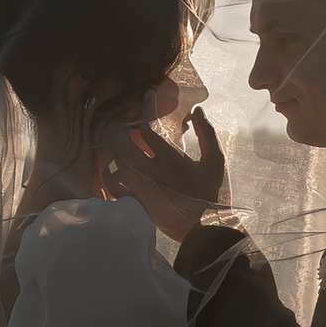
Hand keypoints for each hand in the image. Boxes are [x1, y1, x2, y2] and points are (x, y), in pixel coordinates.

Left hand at [103, 107, 226, 238]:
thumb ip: (207, 134)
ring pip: (113, 164)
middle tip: (126, 123)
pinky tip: (114, 165)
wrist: (204, 230)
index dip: (146, 109)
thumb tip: (197, 110)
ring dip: (113, 149)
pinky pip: (112, 187)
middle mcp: (153, 176)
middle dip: (120, 129)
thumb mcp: (215, 162)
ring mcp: (141, 192)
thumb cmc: (212, 194)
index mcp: (174, 164)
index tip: (148, 96)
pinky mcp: (135, 205)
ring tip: (117, 141)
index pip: (148, 130)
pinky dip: (109, 173)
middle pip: (121, 145)